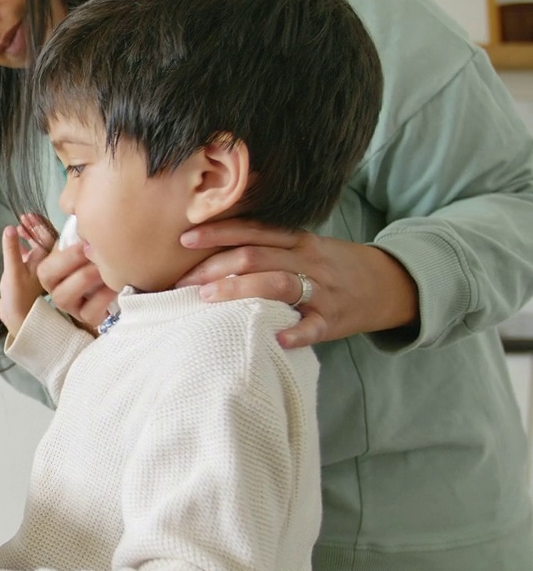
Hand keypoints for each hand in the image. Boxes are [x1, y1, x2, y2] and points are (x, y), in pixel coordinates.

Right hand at [0, 214, 52, 333]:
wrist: (16, 317)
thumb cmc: (19, 298)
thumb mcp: (13, 272)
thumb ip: (12, 250)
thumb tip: (10, 228)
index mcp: (48, 261)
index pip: (49, 236)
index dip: (40, 224)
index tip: (30, 215)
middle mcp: (46, 262)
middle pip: (44, 238)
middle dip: (35, 226)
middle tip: (25, 216)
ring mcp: (38, 266)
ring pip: (37, 244)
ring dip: (30, 233)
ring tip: (20, 223)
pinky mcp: (29, 271)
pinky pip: (30, 251)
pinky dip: (24, 243)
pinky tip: (17, 236)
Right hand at [17, 211, 113, 330]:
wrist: (126, 287)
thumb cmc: (106, 260)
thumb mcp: (92, 243)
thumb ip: (81, 229)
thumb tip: (75, 205)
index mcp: (55, 267)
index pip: (45, 259)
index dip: (62, 251)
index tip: (85, 241)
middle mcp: (57, 286)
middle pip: (46, 276)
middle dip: (69, 261)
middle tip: (92, 250)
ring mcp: (71, 305)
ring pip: (62, 296)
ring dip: (84, 278)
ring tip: (105, 268)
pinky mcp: (88, 318)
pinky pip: (89, 312)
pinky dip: (103, 298)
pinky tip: (117, 287)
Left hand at [175, 219, 418, 347]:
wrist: (386, 284)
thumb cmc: (330, 266)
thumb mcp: (303, 247)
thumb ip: (268, 246)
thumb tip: (212, 252)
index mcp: (296, 241)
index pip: (252, 231)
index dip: (218, 233)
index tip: (185, 240)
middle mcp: (307, 260)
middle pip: (256, 256)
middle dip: (215, 267)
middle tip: (184, 280)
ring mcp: (321, 290)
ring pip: (278, 284)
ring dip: (241, 290)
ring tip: (209, 299)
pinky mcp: (333, 319)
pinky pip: (314, 326)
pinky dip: (296, 333)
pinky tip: (277, 339)